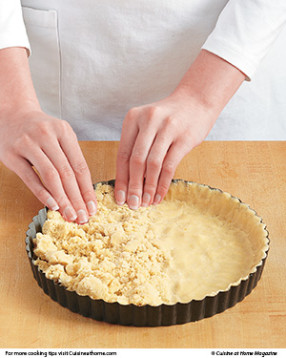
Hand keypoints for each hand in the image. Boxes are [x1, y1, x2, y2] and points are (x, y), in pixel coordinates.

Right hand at [0, 109, 96, 223]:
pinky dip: (43, 193)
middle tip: (83, 216)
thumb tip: (84, 191)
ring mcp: (28, 143)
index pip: (80, 165)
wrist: (12, 115)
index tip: (92, 207)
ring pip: (50, 176)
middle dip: (77, 198)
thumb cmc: (40, 130)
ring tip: (70, 214)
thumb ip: (71, 158)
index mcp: (64, 131)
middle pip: (67, 173)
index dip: (87, 189)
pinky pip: (30, 177)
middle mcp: (47, 135)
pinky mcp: (12, 154)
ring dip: (62, 199)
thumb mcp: (59, 136)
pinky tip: (52, 205)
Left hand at [114, 90, 214, 208]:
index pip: (122, 154)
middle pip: (136, 160)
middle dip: (133, 187)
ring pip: (153, 164)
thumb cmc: (168, 117)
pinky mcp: (184, 137)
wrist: (196, 100)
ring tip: (146, 203)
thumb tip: (129, 182)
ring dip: (148, 188)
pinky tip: (160, 195)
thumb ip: (137, 146)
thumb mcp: (146, 124)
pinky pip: (170, 166)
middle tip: (132, 205)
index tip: (119, 197)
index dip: (120, 179)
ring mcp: (167, 128)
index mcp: (133, 118)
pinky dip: (163, 184)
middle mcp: (148, 120)